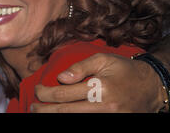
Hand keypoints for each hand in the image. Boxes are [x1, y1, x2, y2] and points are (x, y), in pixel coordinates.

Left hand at [31, 53, 165, 111]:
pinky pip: (88, 124)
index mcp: (99, 88)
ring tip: (41, 114)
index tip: (37, 90)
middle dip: (44, 110)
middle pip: (65, 112)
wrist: (151, 86)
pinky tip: (60, 116)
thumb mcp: (103, 59)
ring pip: (74, 120)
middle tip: (33, 108)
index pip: (64, 94)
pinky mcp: (113, 122)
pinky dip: (71, 120)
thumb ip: (80, 66)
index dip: (46, 93)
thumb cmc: (124, 70)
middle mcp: (104, 106)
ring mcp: (109, 118)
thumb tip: (60, 78)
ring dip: (54, 118)